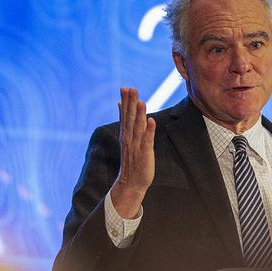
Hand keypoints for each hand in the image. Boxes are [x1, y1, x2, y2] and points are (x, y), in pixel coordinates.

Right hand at [111, 87, 155, 218]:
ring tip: (141, 101)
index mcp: (126, 134)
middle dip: (131, 103)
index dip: (125, 101)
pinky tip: (151, 120)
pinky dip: (149, 130)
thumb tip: (120, 103)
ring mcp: (136, 145)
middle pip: (130, 118)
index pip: (125, 115)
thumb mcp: (127, 138)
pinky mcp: (144, 153)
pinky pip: (147, 140)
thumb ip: (125, 120)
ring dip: (139, 114)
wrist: (131, 182)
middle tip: (131, 88)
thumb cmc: (132, 159)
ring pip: (138, 127)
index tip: (124, 88)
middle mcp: (129, 138)